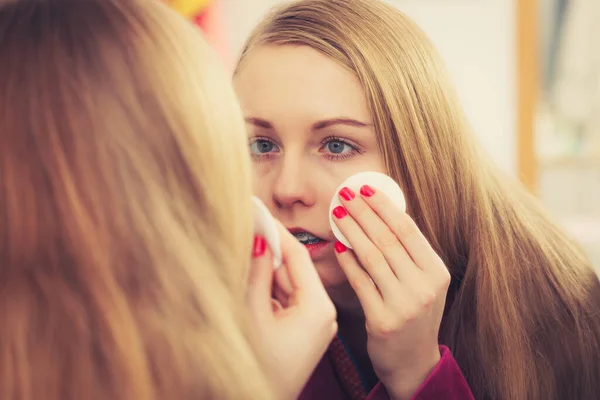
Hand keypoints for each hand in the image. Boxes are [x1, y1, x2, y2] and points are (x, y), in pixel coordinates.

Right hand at [247, 221, 336, 399]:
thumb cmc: (257, 367)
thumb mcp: (252, 315)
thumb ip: (256, 274)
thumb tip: (258, 238)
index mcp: (318, 308)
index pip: (297, 256)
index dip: (276, 230)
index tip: (259, 209)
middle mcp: (322, 313)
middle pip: (293, 269)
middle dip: (269, 247)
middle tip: (249, 221)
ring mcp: (314, 323)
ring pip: (288, 283)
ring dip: (266, 266)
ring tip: (246, 240)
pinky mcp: (302, 331)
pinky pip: (286, 299)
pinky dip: (268, 286)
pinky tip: (250, 271)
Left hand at [332, 185, 449, 399]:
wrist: (413, 361)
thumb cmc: (414, 314)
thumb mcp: (423, 283)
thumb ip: (409, 254)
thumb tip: (382, 213)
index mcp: (437, 272)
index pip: (408, 230)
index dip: (385, 207)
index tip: (366, 189)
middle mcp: (424, 287)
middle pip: (388, 239)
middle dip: (363, 212)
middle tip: (344, 194)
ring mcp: (404, 305)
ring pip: (372, 257)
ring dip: (352, 230)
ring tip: (338, 213)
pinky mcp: (383, 321)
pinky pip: (360, 282)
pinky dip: (348, 261)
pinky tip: (338, 246)